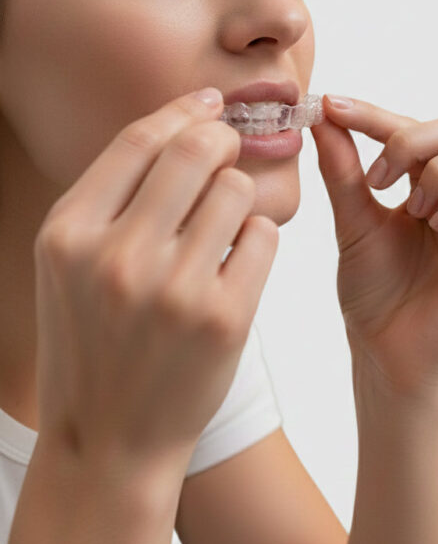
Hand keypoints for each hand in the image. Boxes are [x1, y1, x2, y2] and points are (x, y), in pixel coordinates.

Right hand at [33, 89, 278, 471]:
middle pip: (196, 149)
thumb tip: (183, 122)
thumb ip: (113, 197)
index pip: (139, 140)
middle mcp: (116, 256)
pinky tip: (235, 264)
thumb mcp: (73, 267)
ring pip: (236, 188)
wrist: (110, 441)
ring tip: (221, 229)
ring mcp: (173, 288)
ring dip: (238, 197)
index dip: (183, 110)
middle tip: (229, 149)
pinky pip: (262, 235)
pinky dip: (255, 239)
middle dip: (222, 139)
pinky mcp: (225, 317)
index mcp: (69, 234)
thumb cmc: (96, 343)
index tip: (210, 102)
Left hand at [311, 95, 437, 397]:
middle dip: (416, 142)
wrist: (384, 352)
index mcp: (430, 183)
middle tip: (380, 180)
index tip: (332, 107)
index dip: (375, 113)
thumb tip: (324, 116)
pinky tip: (436, 225)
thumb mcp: (353, 223)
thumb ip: (344, 171)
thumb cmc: (372, 291)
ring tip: (413, 209)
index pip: (416, 127)